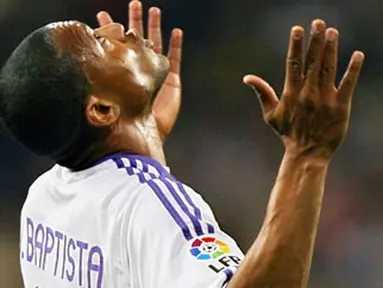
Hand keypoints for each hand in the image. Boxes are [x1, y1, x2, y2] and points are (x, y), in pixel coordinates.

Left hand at [96, 0, 182, 141]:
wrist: (141, 134)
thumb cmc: (121, 119)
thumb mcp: (105, 96)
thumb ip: (93, 84)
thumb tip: (69, 69)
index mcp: (124, 73)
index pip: (117, 46)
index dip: (112, 31)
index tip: (102, 16)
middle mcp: (140, 71)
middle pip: (139, 40)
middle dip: (136, 22)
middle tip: (134, 3)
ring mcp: (157, 75)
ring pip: (157, 45)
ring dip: (156, 28)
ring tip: (154, 11)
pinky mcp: (172, 82)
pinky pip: (175, 60)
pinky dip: (176, 45)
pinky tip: (176, 31)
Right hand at [244, 19, 363, 160]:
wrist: (307, 153)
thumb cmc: (288, 134)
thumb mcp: (270, 114)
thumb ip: (262, 93)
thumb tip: (247, 78)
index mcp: (291, 93)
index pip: (293, 63)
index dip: (296, 45)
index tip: (298, 29)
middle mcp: (308, 93)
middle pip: (312, 62)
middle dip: (315, 41)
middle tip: (319, 22)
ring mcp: (325, 99)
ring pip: (328, 69)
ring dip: (331, 49)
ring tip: (332, 32)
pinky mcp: (341, 107)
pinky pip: (348, 85)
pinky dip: (353, 70)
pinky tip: (357, 55)